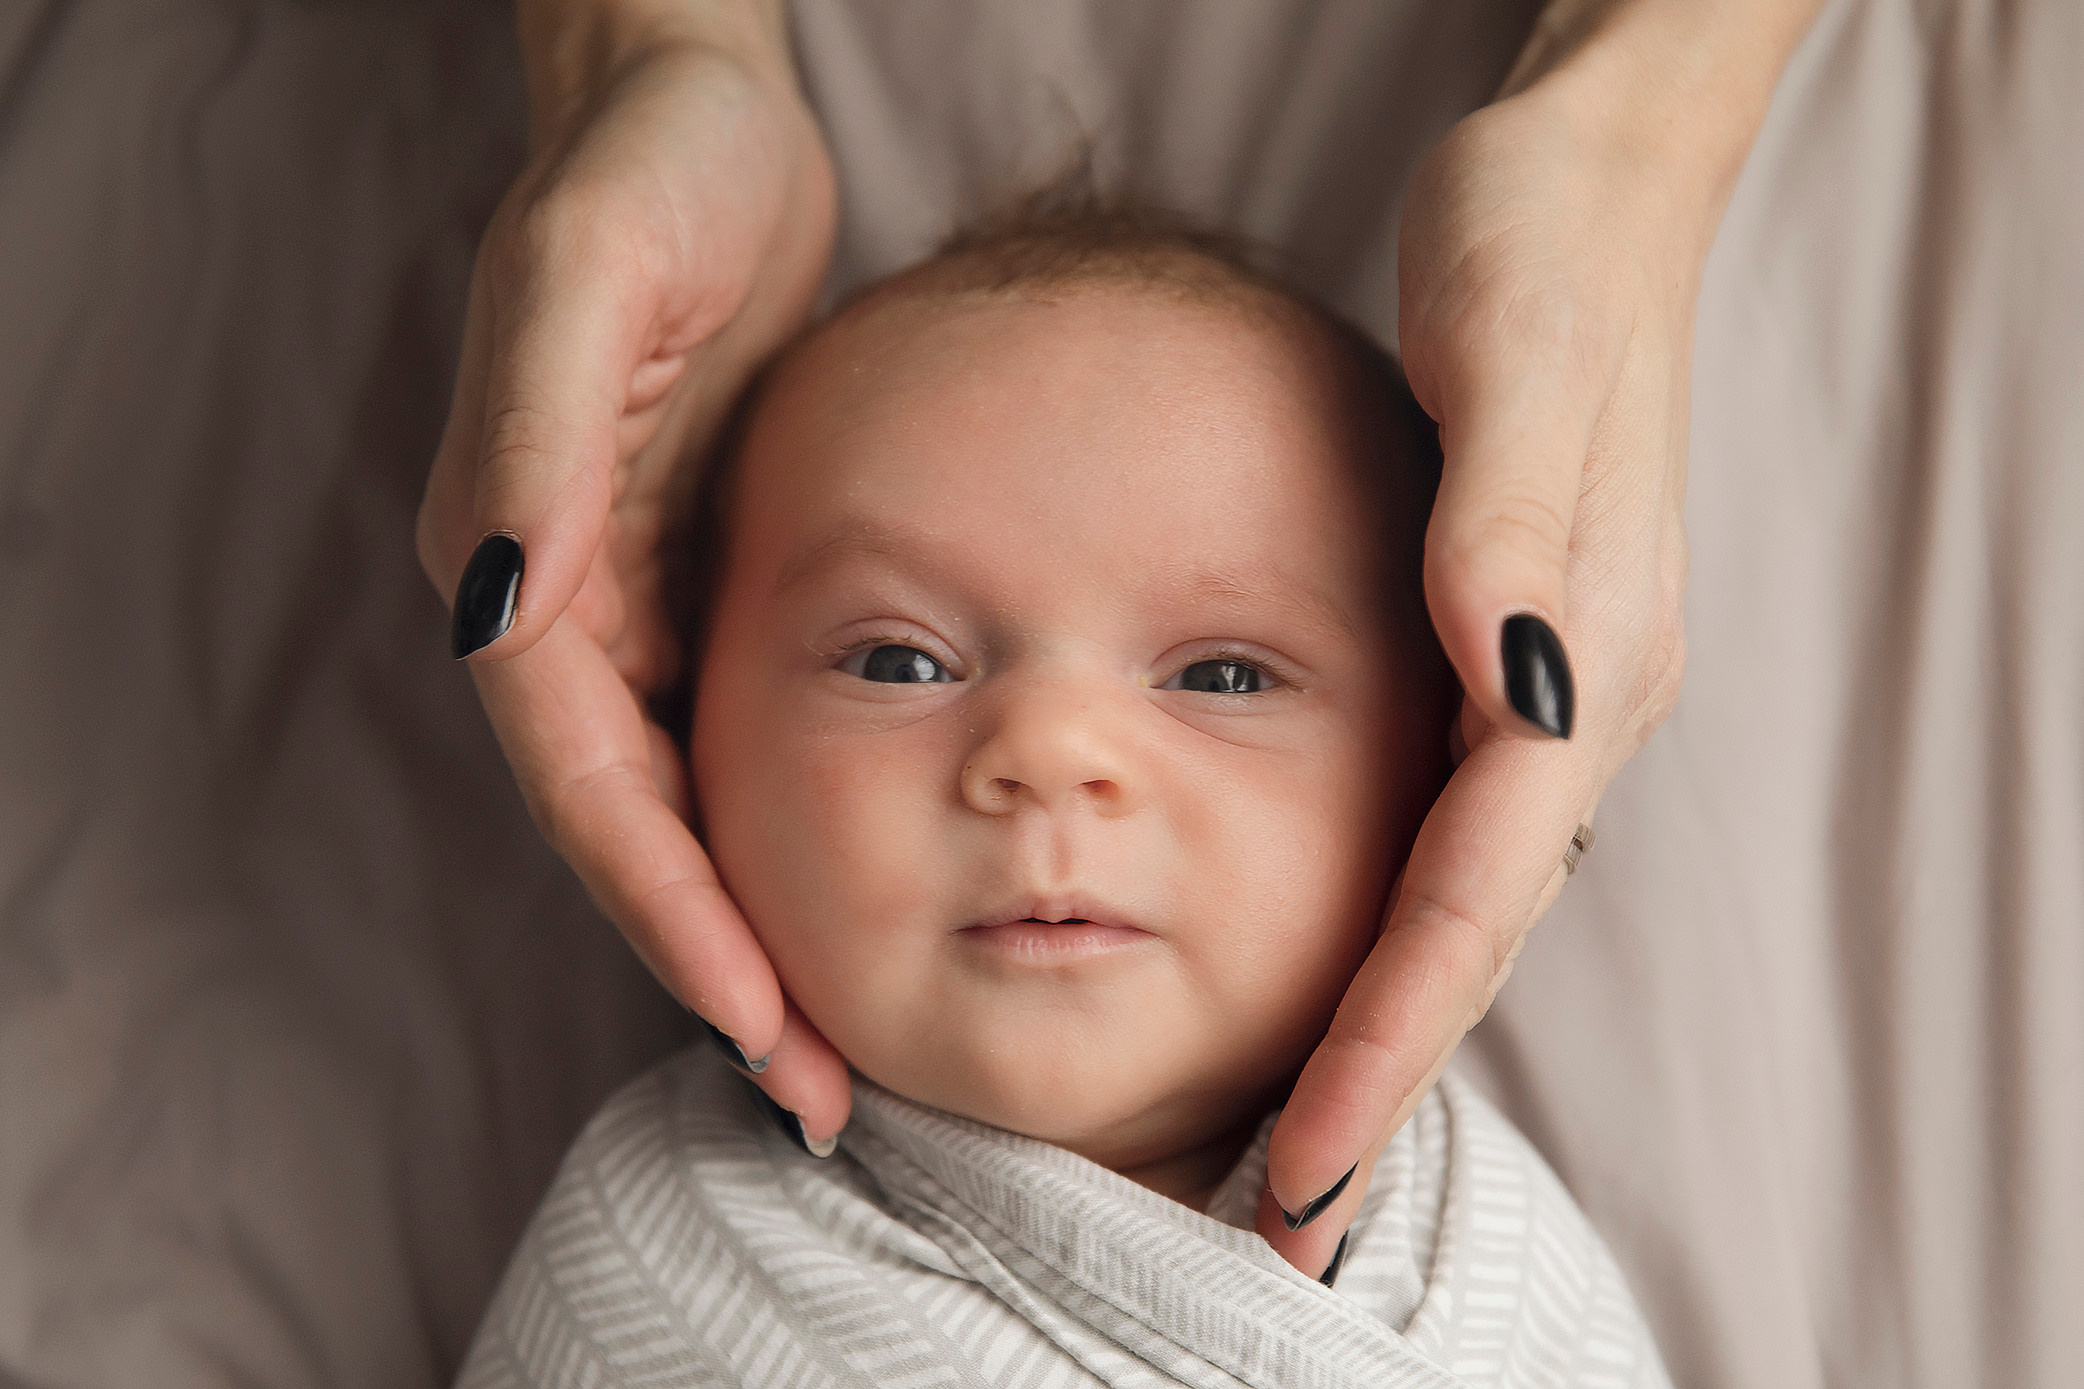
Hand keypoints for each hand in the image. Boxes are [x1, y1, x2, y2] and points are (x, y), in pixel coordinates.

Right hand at [415, 0, 851, 1142]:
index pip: (588, 783)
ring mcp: (634, 594)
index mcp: (520, 561)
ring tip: (844, 1042)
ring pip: (684, 803)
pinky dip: (786, 830)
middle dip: (717, 961)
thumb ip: (535, 442)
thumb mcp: (586, 281)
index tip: (758, 1022)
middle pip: (631, 826)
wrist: (699, 111)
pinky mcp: (701, 572)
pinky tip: (858, 894)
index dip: (667, 910)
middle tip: (819, 1091)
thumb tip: (500, 609)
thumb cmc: (647, 175)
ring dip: (755, 924)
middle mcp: (566, 599)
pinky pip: (736, 736)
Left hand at [1258, 0, 1823, 1276]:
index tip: (1307, 1154)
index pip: (1470, 892)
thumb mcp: (1514, 366)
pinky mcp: (1503, 651)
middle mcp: (1570, 694)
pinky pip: (1445, 832)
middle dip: (1378, 1079)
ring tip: (1294, 1146)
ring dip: (1380, 1029)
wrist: (1581, 186)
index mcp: (1574, 655)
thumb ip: (1510, 533)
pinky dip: (1386, 930)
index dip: (1389, 1034)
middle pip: (1467, 932)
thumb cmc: (1535, 260)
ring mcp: (1543, 680)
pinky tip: (1333, 974)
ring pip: (1457, 901)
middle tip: (1284, 1218)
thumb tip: (1511, 691)